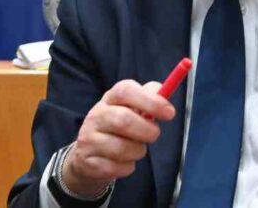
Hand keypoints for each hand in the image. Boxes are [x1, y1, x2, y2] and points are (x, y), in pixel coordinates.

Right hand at [63, 80, 174, 196]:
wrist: (88, 153)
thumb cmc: (118, 126)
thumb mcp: (131, 107)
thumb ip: (148, 97)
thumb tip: (163, 91)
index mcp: (110, 98)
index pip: (125, 91)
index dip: (150, 100)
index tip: (169, 112)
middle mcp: (96, 116)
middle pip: (123, 120)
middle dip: (147, 131)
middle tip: (154, 134)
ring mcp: (89, 139)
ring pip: (121, 148)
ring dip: (138, 151)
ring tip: (137, 148)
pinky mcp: (88, 162)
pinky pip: (116, 168)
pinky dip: (127, 167)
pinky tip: (124, 161)